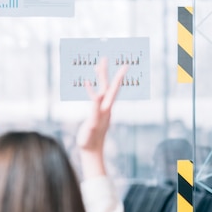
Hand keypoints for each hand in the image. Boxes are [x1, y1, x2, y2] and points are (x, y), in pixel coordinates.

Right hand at [76, 57, 126, 177]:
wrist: (91, 152)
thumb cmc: (90, 140)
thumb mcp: (92, 124)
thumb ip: (95, 109)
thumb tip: (98, 95)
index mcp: (105, 109)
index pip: (112, 90)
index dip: (117, 77)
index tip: (124, 65)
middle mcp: (105, 108)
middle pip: (108, 87)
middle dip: (106, 72)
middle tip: (104, 59)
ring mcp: (101, 111)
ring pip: (102, 91)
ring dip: (100, 79)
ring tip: (97, 67)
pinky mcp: (96, 114)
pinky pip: (95, 97)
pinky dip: (91, 89)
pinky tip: (88, 86)